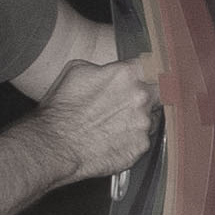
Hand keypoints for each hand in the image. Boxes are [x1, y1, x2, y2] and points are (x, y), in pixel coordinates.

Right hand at [33, 56, 156, 183]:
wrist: (54, 146)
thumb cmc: (61, 109)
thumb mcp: (76, 70)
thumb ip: (105, 67)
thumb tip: (114, 70)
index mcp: (127, 74)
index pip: (153, 66)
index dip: (149, 72)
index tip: (148, 77)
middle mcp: (140, 97)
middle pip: (159, 92)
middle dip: (148, 96)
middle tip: (130, 103)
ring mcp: (143, 124)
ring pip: (152, 118)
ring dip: (139, 119)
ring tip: (115, 125)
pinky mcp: (141, 147)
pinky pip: (143, 140)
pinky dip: (132, 140)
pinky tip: (114, 140)